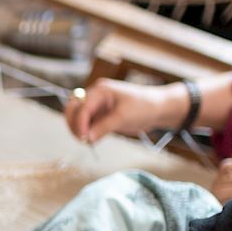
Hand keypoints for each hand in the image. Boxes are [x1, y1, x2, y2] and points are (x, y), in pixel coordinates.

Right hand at [66, 78, 188, 143]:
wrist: (158, 109)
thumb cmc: (143, 107)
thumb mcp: (123, 117)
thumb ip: (104, 127)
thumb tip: (87, 138)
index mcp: (100, 90)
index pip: (82, 106)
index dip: (80, 123)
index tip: (84, 138)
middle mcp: (96, 96)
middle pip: (74, 108)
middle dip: (73, 123)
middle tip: (81, 139)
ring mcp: (98, 106)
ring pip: (78, 116)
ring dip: (78, 128)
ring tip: (86, 140)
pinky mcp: (102, 115)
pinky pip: (87, 124)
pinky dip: (86, 131)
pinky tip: (91, 140)